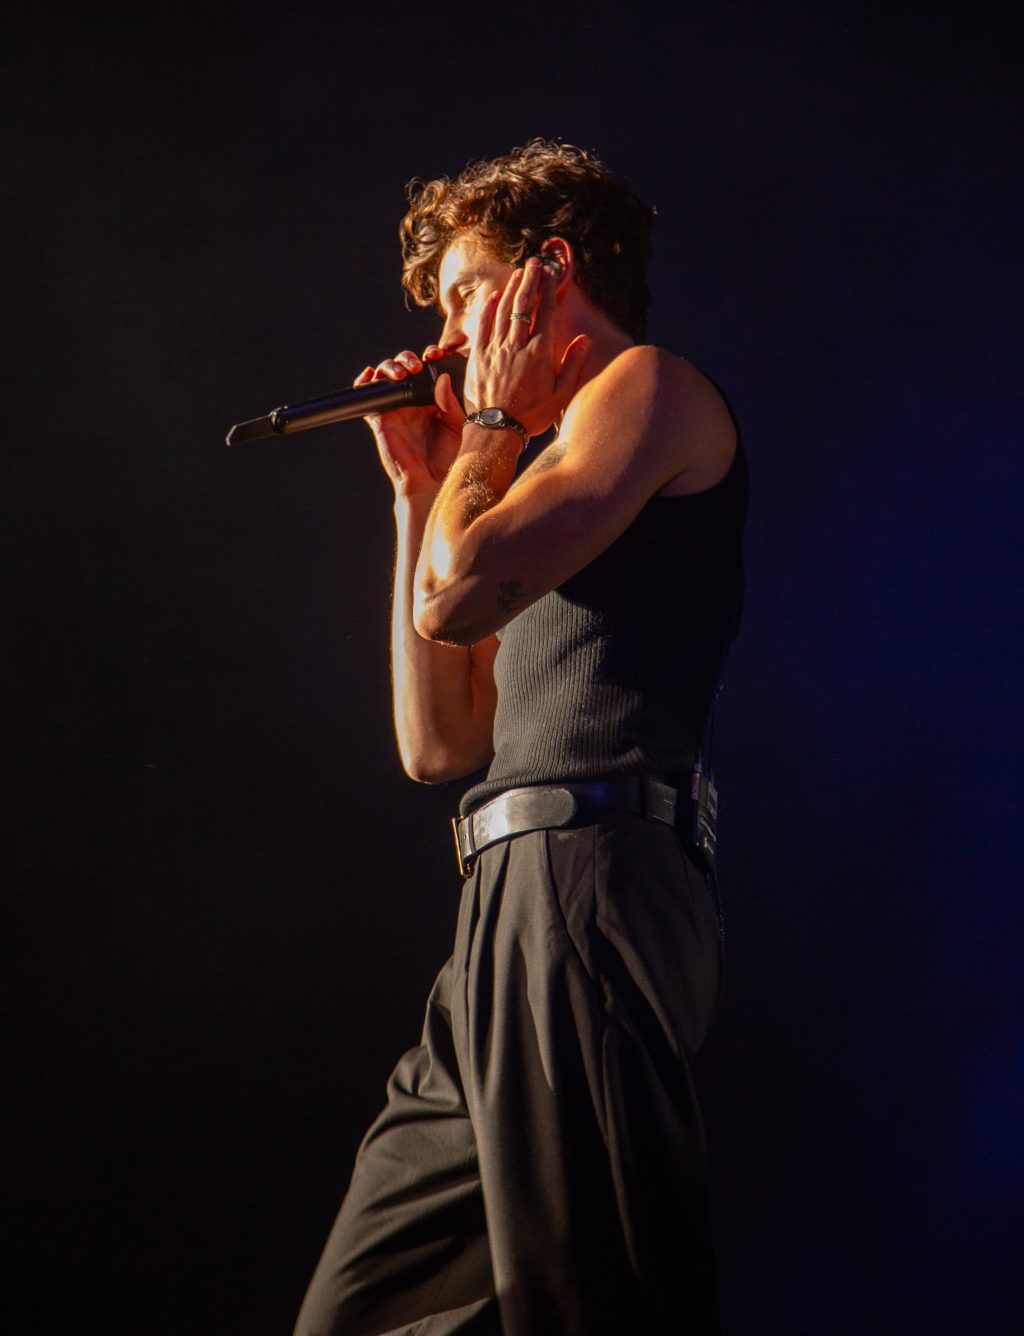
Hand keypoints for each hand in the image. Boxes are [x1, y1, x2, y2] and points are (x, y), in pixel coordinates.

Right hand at [357, 338, 466, 497]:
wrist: (432, 482)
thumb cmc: (449, 457)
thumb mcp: (457, 424)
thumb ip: (450, 401)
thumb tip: (441, 377)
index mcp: (434, 397)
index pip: (430, 367)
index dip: (433, 353)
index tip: (441, 350)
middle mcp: (414, 398)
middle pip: (405, 365)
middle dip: (409, 358)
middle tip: (417, 365)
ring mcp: (395, 407)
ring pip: (386, 374)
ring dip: (391, 365)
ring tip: (402, 372)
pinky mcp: (380, 417)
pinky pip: (367, 395)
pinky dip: (365, 381)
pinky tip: (370, 374)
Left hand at [465, 258, 589, 436]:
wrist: (496, 431)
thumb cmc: (531, 416)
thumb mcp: (560, 395)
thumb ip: (573, 365)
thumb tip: (584, 340)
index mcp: (539, 353)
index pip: (546, 312)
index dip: (549, 289)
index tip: (551, 274)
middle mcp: (516, 346)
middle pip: (523, 304)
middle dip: (530, 279)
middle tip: (534, 263)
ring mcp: (495, 349)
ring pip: (503, 310)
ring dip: (511, 288)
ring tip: (518, 273)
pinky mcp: (478, 356)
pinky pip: (483, 325)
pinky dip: (488, 308)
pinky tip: (494, 297)